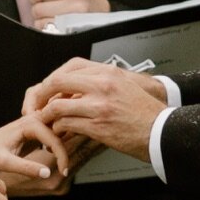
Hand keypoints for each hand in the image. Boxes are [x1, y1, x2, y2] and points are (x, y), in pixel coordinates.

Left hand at [0, 114, 71, 197]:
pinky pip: (55, 136)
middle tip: (69, 169)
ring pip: (60, 133)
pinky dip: (60, 147)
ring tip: (66, 166)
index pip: (55, 138)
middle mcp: (35, 119)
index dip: (62, 156)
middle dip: (69, 149)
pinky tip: (59, 162)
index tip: (63, 172)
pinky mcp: (37, 131)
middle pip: (62, 132)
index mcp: (29, 123)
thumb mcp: (5, 163)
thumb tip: (48, 173)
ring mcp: (36, 124)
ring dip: (66, 147)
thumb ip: (26, 168)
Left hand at [31, 58, 171, 160]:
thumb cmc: (145, 112)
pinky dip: (58, 129)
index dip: (55, 79)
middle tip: (38, 105)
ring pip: (58, 105)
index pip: (71, 67)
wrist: (162, 131)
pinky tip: (59, 132)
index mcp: (109, 72)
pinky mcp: (98, 126)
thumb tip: (77, 88)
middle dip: (43, 94)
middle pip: (58, 82)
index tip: (49, 89)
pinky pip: (67, 124)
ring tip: (46, 122)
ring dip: (48, 115)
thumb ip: (101, 83)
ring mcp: (99, 105)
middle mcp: (102, 85)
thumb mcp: (125, 86)